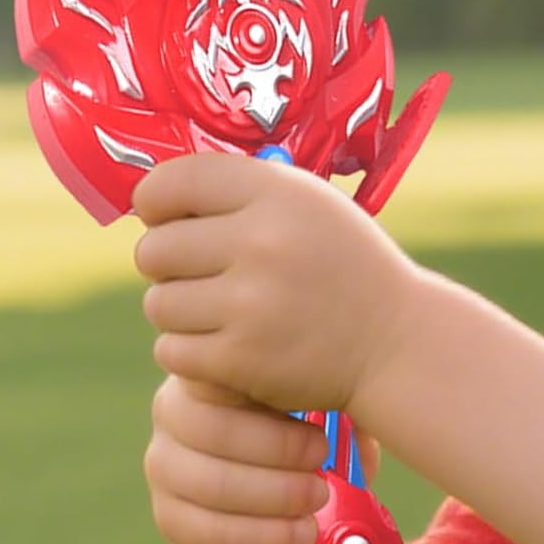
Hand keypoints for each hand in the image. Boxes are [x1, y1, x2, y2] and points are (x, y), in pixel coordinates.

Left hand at [133, 153, 415, 421]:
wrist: (396, 341)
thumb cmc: (339, 263)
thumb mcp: (304, 201)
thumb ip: (235, 190)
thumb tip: (147, 196)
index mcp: (275, 193)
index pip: (172, 182)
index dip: (155, 201)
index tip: (165, 217)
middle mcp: (261, 243)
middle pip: (153, 249)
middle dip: (166, 263)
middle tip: (198, 273)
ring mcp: (250, 305)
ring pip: (158, 303)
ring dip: (177, 310)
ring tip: (215, 311)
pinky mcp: (242, 360)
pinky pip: (171, 351)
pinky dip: (187, 353)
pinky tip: (219, 345)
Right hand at [144, 376, 328, 543]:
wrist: (271, 500)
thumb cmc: (297, 435)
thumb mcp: (315, 406)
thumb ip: (331, 402)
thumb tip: (356, 429)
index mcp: (204, 370)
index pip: (220, 372)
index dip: (270, 403)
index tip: (321, 432)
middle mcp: (170, 410)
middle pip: (211, 429)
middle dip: (276, 450)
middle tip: (322, 463)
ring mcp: (162, 464)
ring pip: (209, 482)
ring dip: (271, 495)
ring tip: (317, 499)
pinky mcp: (167, 514)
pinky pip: (205, 530)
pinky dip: (258, 536)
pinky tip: (297, 533)